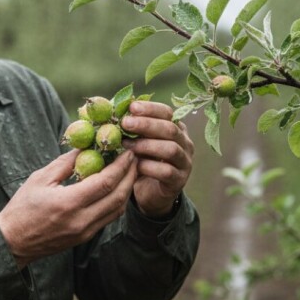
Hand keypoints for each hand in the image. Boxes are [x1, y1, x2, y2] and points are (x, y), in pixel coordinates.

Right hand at [0, 149, 136, 267]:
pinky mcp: (85, 237)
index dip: (120, 166)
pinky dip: (117, 201)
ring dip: (127, 189)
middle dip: (130, 176)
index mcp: (68, 203)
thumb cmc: (22, 207)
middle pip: (118, 197)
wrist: (13, 242)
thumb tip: (86, 146)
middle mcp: (81, 220)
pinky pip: (109, 218)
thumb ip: (65, 163)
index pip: (105, 183)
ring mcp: (85, 231)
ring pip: (117, 210)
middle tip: (134, 158)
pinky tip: (116, 188)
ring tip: (129, 171)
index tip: (127, 152)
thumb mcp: (40, 179)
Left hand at [120, 101, 193, 217]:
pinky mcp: (179, 180)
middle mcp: (185, 143)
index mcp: (176, 128)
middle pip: (170, 129)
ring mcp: (184, 162)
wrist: (151, 192)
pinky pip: (166, 171)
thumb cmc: (144, 160)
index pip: (167, 113)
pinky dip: (149, 166)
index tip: (131, 107)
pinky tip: (135, 165)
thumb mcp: (140, 141)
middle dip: (146, 124)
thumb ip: (134, 128)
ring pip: (171, 149)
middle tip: (125, 123)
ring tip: (127, 145)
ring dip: (146, 145)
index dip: (150, 108)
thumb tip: (115, 111)